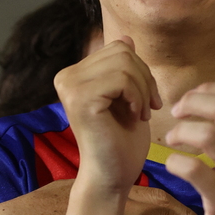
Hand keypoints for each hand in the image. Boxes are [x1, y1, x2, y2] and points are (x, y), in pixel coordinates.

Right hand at [53, 37, 160, 194]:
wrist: (112, 177)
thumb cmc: (121, 142)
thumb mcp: (127, 97)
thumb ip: (123, 68)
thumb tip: (125, 37)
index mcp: (74, 74)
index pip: (117, 47)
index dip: (141, 69)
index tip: (147, 99)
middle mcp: (65, 77)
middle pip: (122, 51)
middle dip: (145, 78)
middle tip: (149, 107)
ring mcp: (69, 87)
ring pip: (124, 62)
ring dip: (143, 89)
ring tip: (141, 113)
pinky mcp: (80, 99)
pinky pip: (121, 79)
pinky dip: (137, 96)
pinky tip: (136, 116)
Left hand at [161, 82, 214, 214]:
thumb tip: (202, 98)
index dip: (209, 89)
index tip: (190, 100)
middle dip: (192, 103)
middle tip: (176, 114)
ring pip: (209, 135)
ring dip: (181, 131)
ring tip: (171, 139)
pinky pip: (195, 171)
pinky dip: (175, 162)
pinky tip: (172, 165)